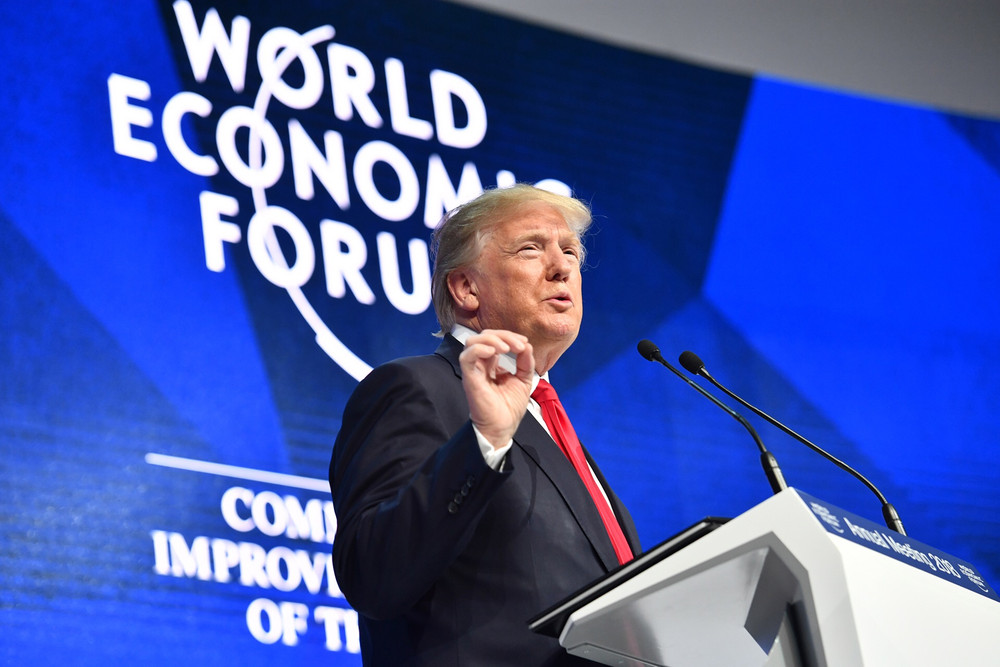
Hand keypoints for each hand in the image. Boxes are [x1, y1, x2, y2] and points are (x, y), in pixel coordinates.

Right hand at [459, 330, 534, 448]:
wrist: (502, 428)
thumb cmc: (509, 408)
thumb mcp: (524, 380)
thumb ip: (525, 362)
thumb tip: (526, 345)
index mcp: (492, 364)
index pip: (495, 339)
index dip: (509, 336)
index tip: (524, 343)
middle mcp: (481, 364)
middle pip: (484, 336)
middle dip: (503, 335)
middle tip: (519, 346)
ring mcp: (474, 370)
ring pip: (472, 342)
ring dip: (491, 340)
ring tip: (506, 349)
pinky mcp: (470, 378)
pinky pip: (466, 357)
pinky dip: (479, 349)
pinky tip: (494, 353)